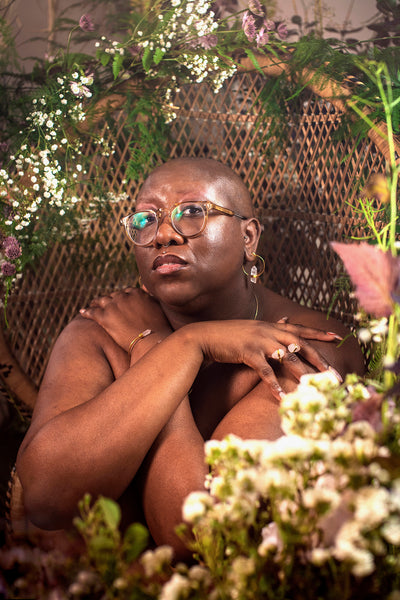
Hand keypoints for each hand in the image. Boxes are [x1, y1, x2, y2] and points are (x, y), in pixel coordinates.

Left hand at [79, 287, 170, 350]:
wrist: (150, 341)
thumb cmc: (158, 328)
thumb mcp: (157, 308)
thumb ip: (150, 297)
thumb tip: (146, 289)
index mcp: (136, 293)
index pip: (126, 291)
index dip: (122, 296)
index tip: (120, 300)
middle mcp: (123, 296)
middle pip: (112, 295)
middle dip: (109, 299)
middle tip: (104, 304)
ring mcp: (113, 306)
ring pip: (100, 301)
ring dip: (96, 303)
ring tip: (92, 305)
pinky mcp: (104, 317)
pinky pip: (92, 312)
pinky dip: (86, 311)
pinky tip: (82, 312)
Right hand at [187, 319, 341, 400]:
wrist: (205, 336)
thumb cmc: (229, 335)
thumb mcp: (253, 327)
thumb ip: (270, 327)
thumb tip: (285, 320)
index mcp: (272, 325)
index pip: (301, 328)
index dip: (319, 332)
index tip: (338, 337)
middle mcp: (269, 331)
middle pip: (301, 345)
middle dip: (320, 360)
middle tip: (335, 376)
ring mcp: (258, 341)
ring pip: (287, 358)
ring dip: (302, 374)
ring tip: (316, 388)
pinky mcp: (247, 352)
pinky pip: (264, 371)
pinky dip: (274, 385)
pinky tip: (282, 397)